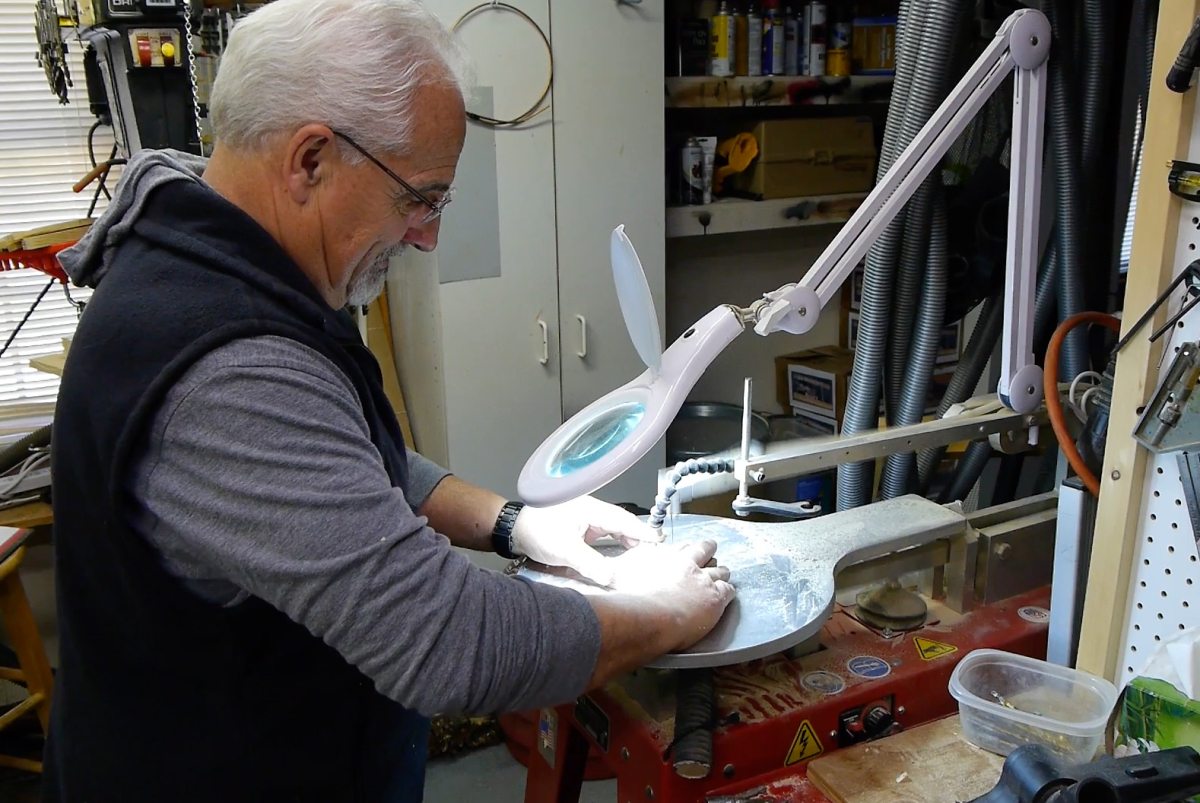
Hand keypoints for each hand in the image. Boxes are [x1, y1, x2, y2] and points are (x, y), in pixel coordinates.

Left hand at [512, 496, 658, 586]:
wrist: (514, 530)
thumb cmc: (535, 532)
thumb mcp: (565, 550)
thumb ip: (590, 563)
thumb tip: (612, 577)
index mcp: (590, 508)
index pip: (623, 519)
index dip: (642, 531)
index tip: (659, 540)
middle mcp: (590, 509)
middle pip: (621, 521)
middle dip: (637, 535)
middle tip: (652, 551)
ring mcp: (584, 516)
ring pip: (612, 526)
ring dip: (626, 538)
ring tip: (639, 553)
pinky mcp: (578, 525)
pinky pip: (603, 531)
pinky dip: (614, 540)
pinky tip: (618, 551)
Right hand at [607, 539, 735, 651]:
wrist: (651, 616)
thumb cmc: (635, 599)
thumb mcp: (620, 577)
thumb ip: (617, 572)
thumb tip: (606, 572)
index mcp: (666, 556)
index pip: (682, 547)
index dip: (687, 549)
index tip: (686, 552)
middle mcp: (687, 563)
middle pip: (704, 550)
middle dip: (708, 552)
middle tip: (709, 553)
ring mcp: (704, 580)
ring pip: (720, 570)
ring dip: (721, 572)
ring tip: (723, 573)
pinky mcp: (716, 597)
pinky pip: (729, 590)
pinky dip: (729, 591)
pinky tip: (728, 593)